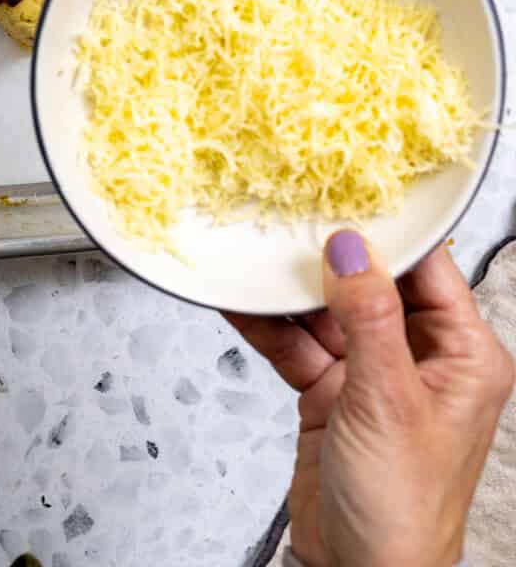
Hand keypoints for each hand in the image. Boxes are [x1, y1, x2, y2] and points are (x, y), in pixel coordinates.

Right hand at [227, 232, 513, 566]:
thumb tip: (352, 246)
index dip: (389, 233)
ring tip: (253, 255)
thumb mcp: (388, 400)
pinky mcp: (331, 395)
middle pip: (371, 284)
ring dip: (289, 291)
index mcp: (463, 356)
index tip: (347, 194)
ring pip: (327, 312)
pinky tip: (240, 301)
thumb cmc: (403, 510)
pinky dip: (268, 325)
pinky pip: (297, 345)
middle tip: (289, 218)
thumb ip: (368, 317)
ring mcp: (372, 377)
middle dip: (328, 257)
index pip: (429, 269)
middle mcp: (421, 360)